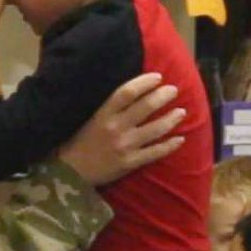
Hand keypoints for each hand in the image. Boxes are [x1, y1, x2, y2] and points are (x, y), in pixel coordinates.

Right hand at [58, 73, 184, 185]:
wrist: (69, 173)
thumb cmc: (76, 143)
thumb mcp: (87, 119)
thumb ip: (107, 108)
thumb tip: (132, 94)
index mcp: (102, 114)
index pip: (127, 92)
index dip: (145, 82)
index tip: (157, 77)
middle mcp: (115, 127)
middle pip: (146, 107)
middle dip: (163, 96)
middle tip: (173, 90)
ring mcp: (124, 146)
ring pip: (155, 129)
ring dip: (171, 119)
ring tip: (181, 112)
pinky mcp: (129, 163)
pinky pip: (155, 152)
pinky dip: (169, 145)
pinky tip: (180, 139)